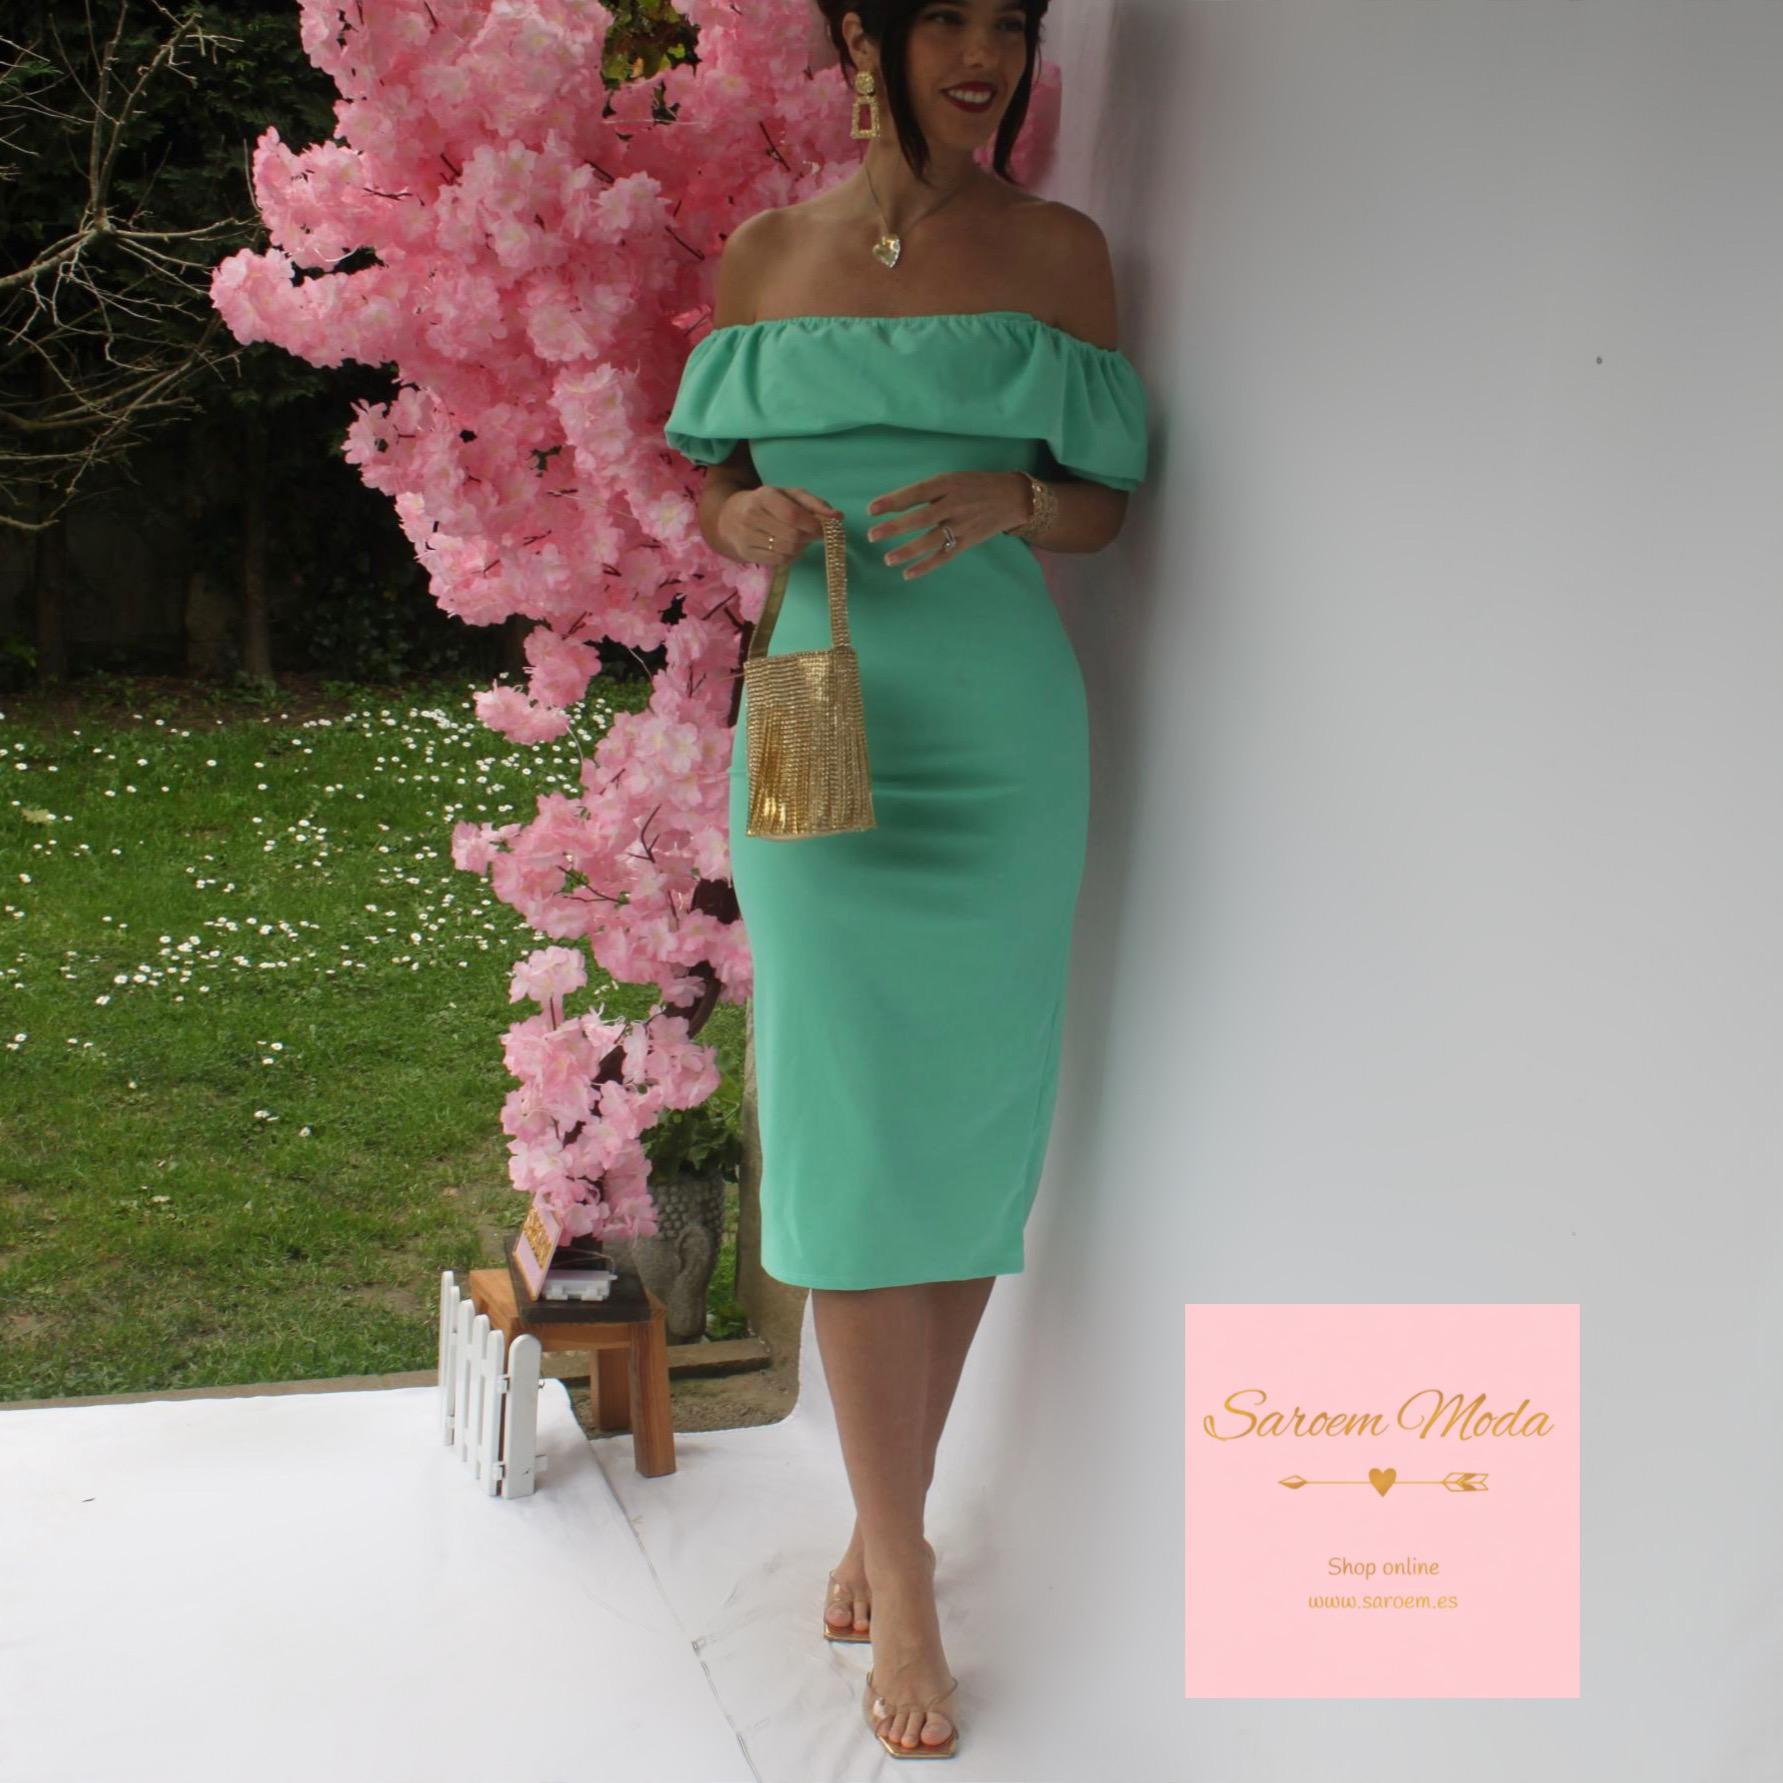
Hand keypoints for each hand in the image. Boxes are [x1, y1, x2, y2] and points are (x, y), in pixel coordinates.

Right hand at [717, 485, 840, 567]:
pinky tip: (789, 547)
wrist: (729, 517)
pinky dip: (791, 556)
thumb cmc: (767, 504)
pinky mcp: (747, 554)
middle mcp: (752, 516)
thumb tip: (838, 517)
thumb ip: (814, 504)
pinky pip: (779, 561)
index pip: (792, 515)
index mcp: (764, 497)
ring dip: (801, 548)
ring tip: (800, 539)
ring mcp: (747, 537)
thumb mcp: (789, 495)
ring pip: (787, 551)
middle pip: (792, 536)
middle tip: (812, 534)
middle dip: (808, 538)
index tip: (824, 529)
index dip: (813, 525)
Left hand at [866, 471, 1029, 580]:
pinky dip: (926, 566)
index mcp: (948, 484)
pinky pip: (944, 556)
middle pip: (920, 518)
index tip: (871, 510)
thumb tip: (896, 505)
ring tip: (887, 559)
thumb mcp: (953, 479)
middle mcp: (954, 504)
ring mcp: (962, 525)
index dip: (893, 501)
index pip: (916, 493)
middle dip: (894, 528)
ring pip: (931, 540)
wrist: (1012, 498)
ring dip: (907, 551)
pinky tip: (908, 574)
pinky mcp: (968, 541)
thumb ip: (929, 491)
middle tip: (872, 536)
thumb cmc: (975, 486)